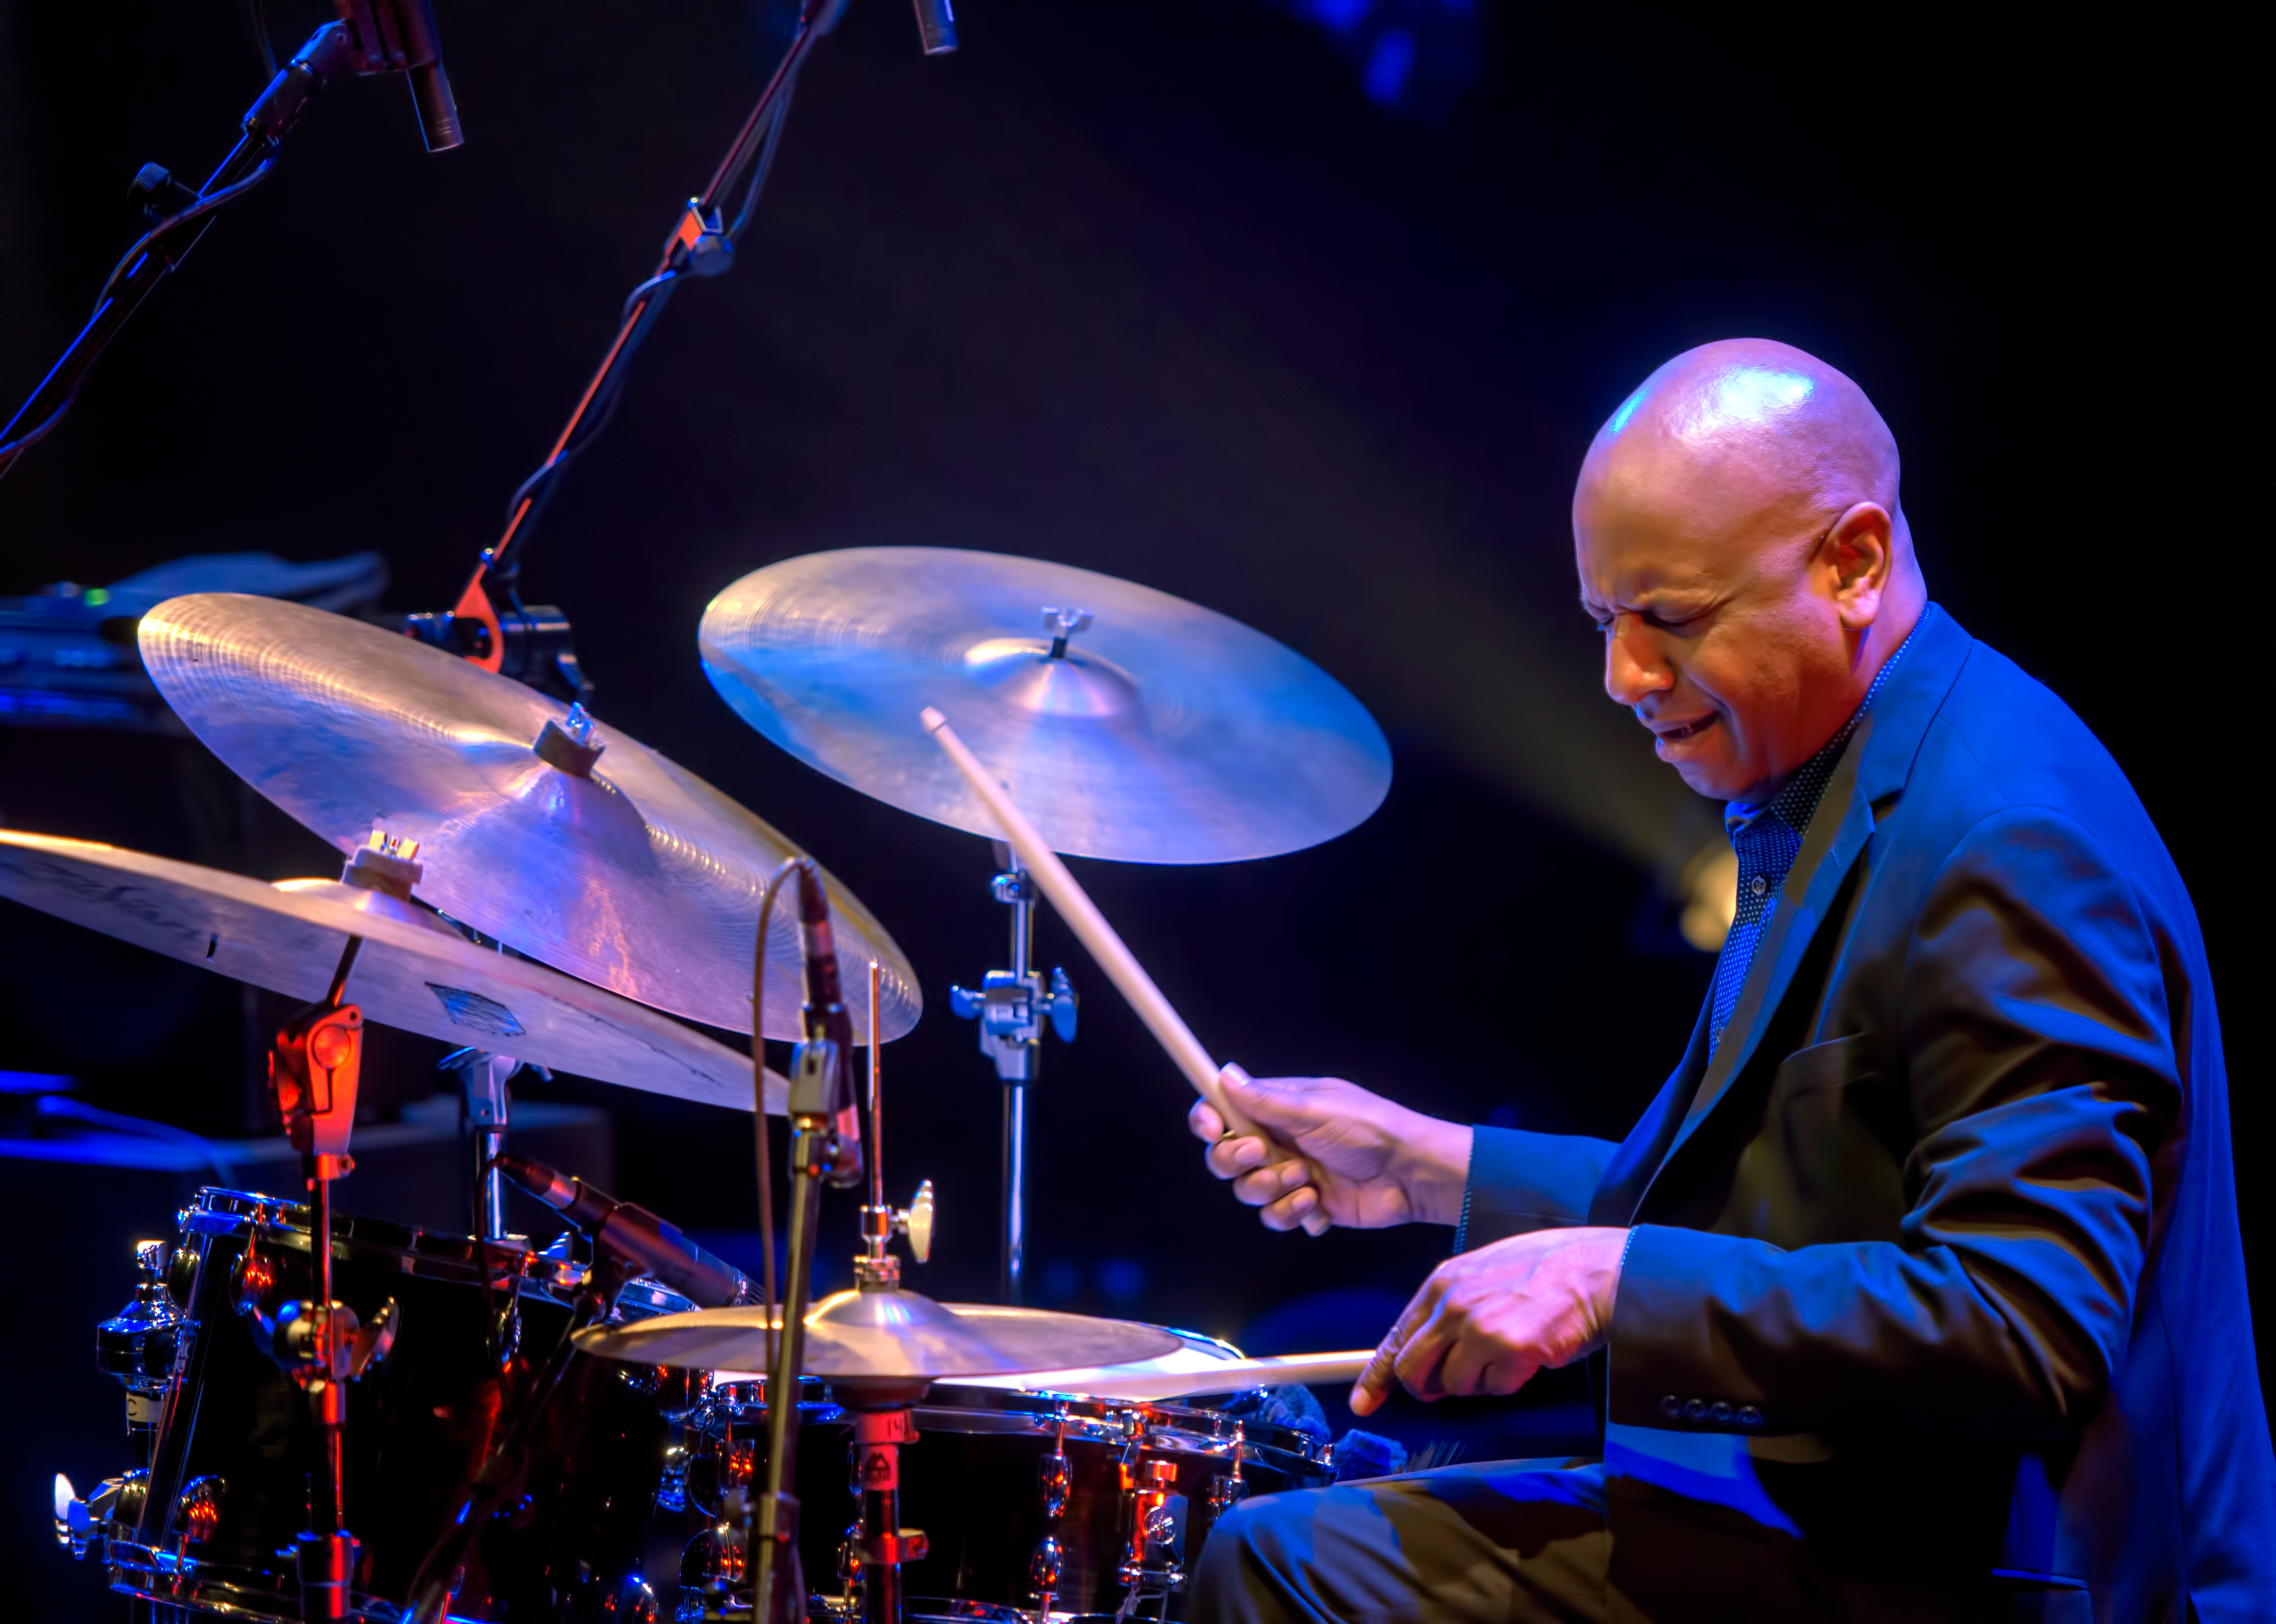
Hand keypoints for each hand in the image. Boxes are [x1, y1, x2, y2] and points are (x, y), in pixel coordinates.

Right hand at [1187, 1066, 1471, 1232]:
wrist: (1412, 1175)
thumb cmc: (1371, 1129)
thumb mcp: (1316, 1110)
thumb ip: (1266, 1101)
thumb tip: (1224, 1074)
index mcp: (1278, 1108)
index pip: (1224, 1109)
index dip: (1208, 1120)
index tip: (1210, 1128)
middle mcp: (1279, 1140)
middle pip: (1224, 1155)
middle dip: (1235, 1160)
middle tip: (1261, 1154)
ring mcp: (1291, 1174)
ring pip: (1247, 1190)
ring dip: (1271, 1187)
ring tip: (1307, 1180)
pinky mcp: (1306, 1206)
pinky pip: (1275, 1217)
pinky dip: (1293, 1213)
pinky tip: (1319, 1204)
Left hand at [1348, 1227, 1626, 1416]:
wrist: (1598, 1270)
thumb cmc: (1550, 1268)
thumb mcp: (1486, 1270)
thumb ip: (1453, 1302)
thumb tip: (1433, 1341)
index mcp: (1443, 1282)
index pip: (1396, 1336)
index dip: (1376, 1376)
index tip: (1363, 1403)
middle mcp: (1453, 1304)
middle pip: (1412, 1369)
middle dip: (1427, 1388)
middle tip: (1449, 1388)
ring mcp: (1478, 1328)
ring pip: (1453, 1384)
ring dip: (1478, 1382)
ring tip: (1507, 1355)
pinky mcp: (1509, 1351)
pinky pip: (1494, 1388)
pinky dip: (1510, 1382)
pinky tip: (1529, 1356)